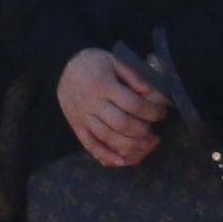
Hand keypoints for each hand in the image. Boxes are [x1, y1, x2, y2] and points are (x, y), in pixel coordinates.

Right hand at [57, 48, 167, 169]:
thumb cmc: (92, 64)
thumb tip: (152, 95)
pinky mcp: (76, 126)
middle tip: (153, 130)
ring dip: (130, 146)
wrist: (60, 67)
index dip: (152, 112)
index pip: (133, 104)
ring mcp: (82, 117)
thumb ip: (134, 77)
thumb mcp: (114, 61)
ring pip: (108, 138)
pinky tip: (121, 161)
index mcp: (103, 85)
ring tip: (145, 144)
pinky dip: (106, 156)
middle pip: (122, 124)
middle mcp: (92, 103)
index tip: (162, 113)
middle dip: (143, 131)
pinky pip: (90, 145)